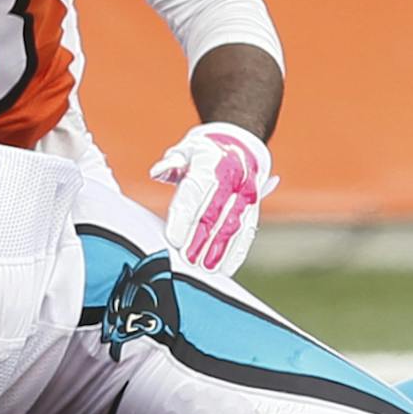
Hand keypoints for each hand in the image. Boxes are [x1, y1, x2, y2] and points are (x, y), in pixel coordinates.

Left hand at [149, 121, 277, 276]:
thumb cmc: (204, 153)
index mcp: (210, 161)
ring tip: (206, 268)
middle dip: (200, 238)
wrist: (240, 145)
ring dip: (220, 248)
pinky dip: (237, 251)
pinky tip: (226, 268)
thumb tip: (158, 171)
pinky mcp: (254, 207)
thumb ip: (172, 162)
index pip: (194, 191)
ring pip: (232, 225)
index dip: (183, 216)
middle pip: (213, 212)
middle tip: (187, 259)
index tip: (172, 238)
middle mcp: (232, 176)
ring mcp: (246, 193)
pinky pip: (248, 231)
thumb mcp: (186, 150)